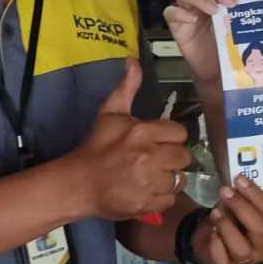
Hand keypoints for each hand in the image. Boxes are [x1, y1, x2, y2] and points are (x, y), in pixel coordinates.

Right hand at [69, 59, 191, 219]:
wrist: (79, 183)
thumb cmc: (97, 146)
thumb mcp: (110, 113)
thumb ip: (127, 87)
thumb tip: (133, 60)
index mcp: (143, 132)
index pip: (179, 133)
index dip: (170, 137)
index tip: (158, 141)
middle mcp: (150, 157)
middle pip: (183, 157)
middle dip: (171, 158)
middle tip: (156, 160)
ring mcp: (149, 182)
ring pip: (178, 179)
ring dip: (167, 178)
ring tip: (150, 176)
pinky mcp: (147, 203)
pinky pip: (170, 198)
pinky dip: (161, 196)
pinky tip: (147, 190)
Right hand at [163, 0, 251, 85]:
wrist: (215, 69)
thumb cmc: (227, 44)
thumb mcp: (239, 25)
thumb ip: (245, 12)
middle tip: (230, 2)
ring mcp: (186, 9)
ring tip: (213, 10)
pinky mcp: (175, 24)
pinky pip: (170, 12)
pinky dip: (181, 13)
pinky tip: (193, 20)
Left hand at [191, 176, 262, 263]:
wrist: (211, 238)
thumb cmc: (231, 219)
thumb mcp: (238, 206)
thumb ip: (240, 197)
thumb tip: (236, 182)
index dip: (255, 194)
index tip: (239, 179)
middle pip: (259, 229)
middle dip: (241, 207)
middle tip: (226, 191)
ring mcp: (245, 259)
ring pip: (242, 248)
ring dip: (227, 227)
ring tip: (215, 212)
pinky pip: (222, 258)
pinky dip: (216, 243)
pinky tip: (211, 231)